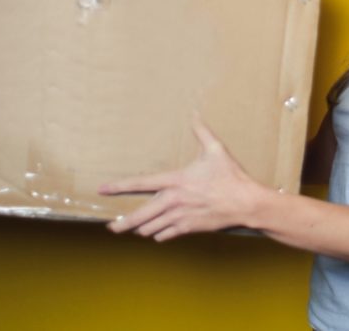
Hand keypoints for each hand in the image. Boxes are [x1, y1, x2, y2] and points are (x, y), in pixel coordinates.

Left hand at [98, 113, 265, 240]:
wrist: (245, 203)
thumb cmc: (230, 176)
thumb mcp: (216, 150)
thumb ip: (201, 131)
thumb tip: (194, 112)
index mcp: (176, 180)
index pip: (140, 183)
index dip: (118, 186)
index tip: (103, 189)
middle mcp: (173, 200)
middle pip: (140, 215)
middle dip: (123, 223)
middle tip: (112, 227)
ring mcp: (180, 217)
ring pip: (151, 228)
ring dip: (142, 228)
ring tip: (134, 229)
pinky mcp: (188, 228)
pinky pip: (166, 235)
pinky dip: (159, 234)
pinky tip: (157, 233)